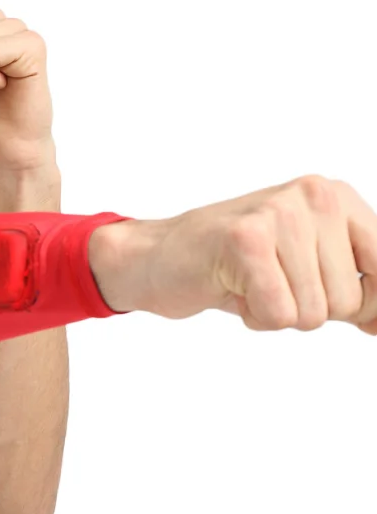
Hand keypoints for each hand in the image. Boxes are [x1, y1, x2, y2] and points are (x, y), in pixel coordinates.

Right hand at [139, 174, 376, 333]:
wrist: (157, 256)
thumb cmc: (234, 265)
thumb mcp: (308, 267)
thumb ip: (355, 288)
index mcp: (336, 196)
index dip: (370, 305)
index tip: (356, 318)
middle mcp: (315, 195)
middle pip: (351, 301)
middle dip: (309, 310)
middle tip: (270, 284)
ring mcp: (280, 213)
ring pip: (314, 313)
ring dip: (276, 313)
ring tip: (249, 284)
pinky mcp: (246, 239)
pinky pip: (279, 314)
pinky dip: (254, 317)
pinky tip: (232, 288)